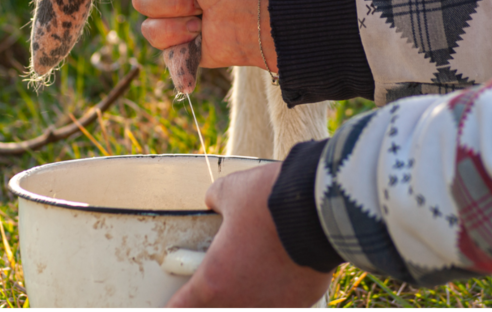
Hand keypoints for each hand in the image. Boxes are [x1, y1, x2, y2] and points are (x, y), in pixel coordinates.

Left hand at [166, 163, 332, 306]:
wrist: (318, 208)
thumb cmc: (268, 202)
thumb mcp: (229, 191)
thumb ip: (215, 201)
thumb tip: (214, 202)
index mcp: (213, 281)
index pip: (181, 308)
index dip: (173, 306)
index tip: (173, 303)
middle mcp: (242, 302)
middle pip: (217, 311)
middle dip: (211, 300)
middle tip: (213, 285)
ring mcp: (273, 306)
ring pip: (250, 306)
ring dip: (245, 295)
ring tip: (249, 271)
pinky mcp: (302, 301)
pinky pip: (281, 302)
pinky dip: (276, 291)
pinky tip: (280, 269)